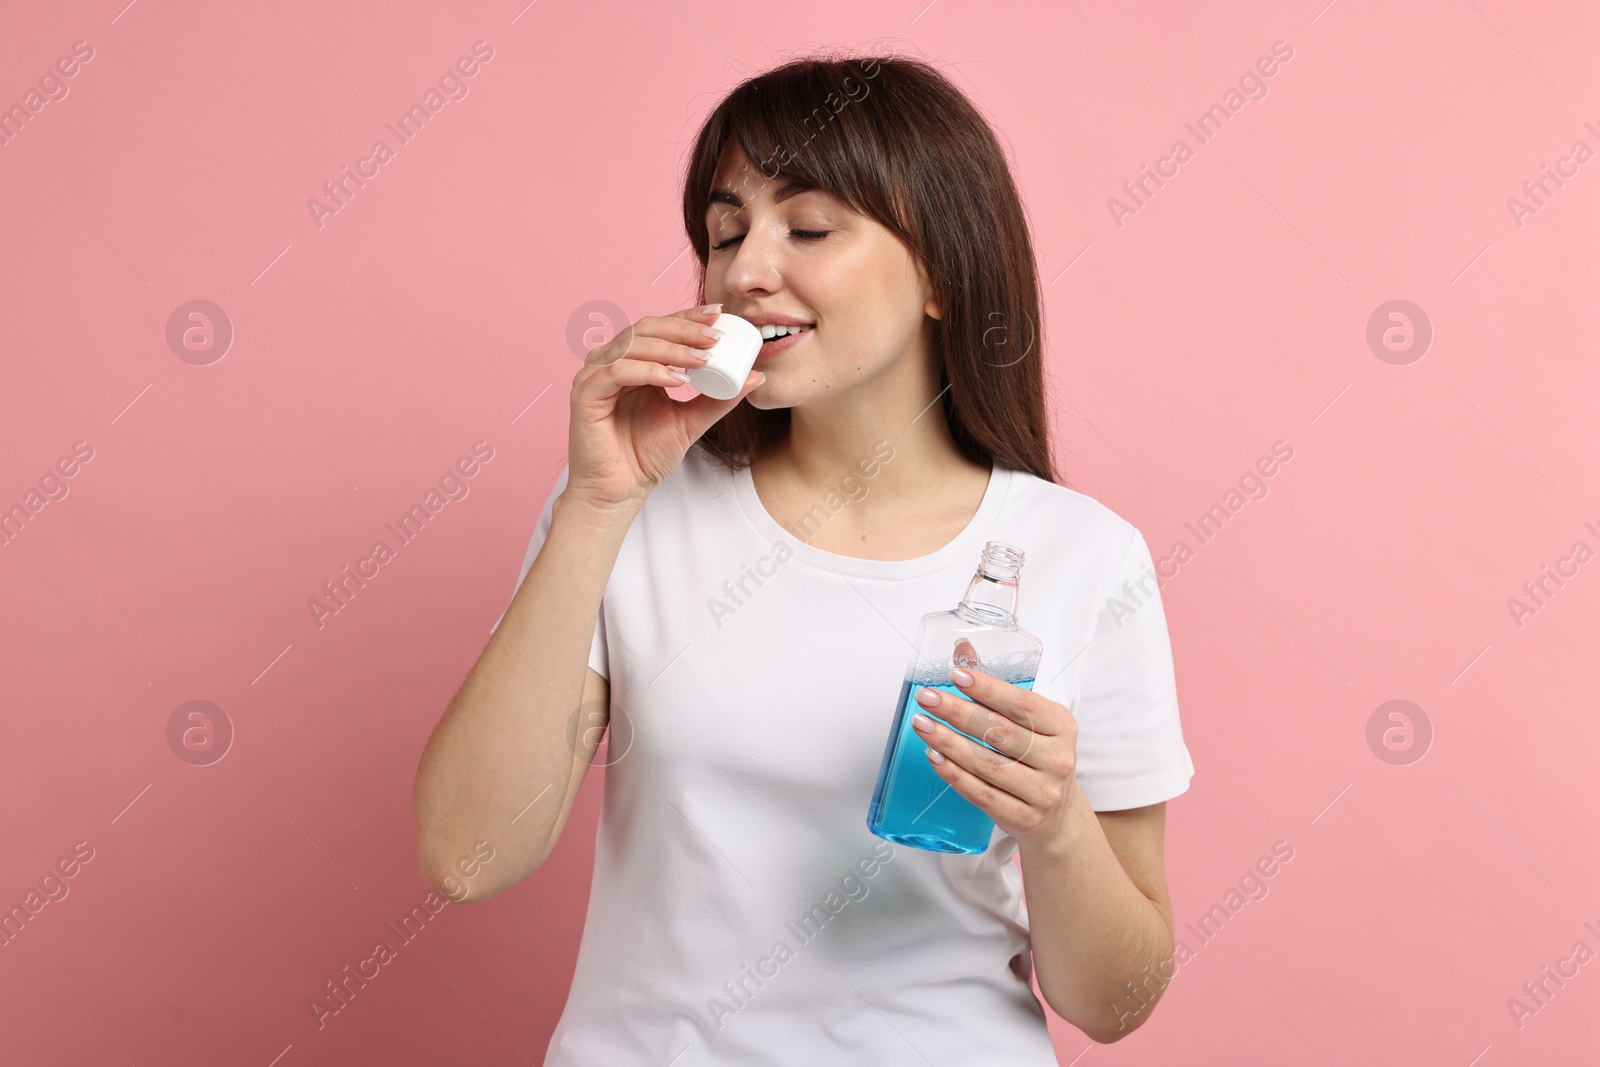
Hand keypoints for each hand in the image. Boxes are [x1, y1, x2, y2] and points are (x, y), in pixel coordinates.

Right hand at [565, 303, 763, 511]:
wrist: (620, 490)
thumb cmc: (646, 456)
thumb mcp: (691, 422)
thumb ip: (718, 399)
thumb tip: (756, 377)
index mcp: (633, 361)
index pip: (661, 327)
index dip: (689, 317)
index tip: (720, 315)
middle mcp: (610, 361)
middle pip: (646, 328)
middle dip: (684, 329)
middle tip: (715, 337)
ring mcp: (594, 375)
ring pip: (632, 345)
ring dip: (670, 349)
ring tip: (702, 359)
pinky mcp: (585, 394)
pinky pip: (617, 371)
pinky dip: (648, 371)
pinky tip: (675, 380)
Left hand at [911, 640, 1081, 849]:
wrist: (1058, 816)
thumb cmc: (1038, 757)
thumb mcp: (1030, 721)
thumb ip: (996, 687)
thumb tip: (962, 648)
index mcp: (1062, 726)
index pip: (1022, 704)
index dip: (987, 688)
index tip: (956, 675)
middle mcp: (1057, 759)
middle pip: (1000, 732)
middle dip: (958, 712)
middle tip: (927, 697)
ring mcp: (1043, 792)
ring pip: (987, 764)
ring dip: (949, 742)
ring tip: (922, 725)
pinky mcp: (1024, 818)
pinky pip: (982, 794)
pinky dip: (954, 774)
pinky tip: (934, 756)